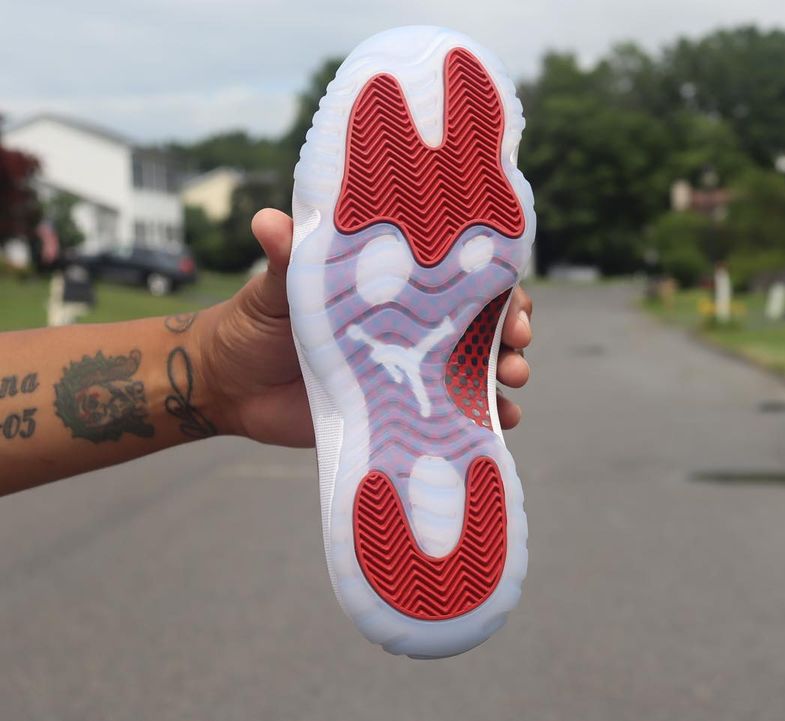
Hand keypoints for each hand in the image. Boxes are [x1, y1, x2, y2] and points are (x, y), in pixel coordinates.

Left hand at [198, 209, 533, 446]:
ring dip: (506, 374)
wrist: (229, 387)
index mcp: (392, 290)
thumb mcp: (274, 289)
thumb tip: (268, 220)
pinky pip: (453, 417)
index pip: (457, 277)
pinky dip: (483, 421)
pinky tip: (503, 424)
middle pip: (482, 323)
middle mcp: (410, 327)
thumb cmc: (253, 322)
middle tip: (518, 343)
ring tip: (514, 383)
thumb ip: (285, 260)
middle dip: (512, 330)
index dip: (494, 282)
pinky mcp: (399, 413)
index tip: (511, 293)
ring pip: (478, 370)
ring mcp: (410, 371)